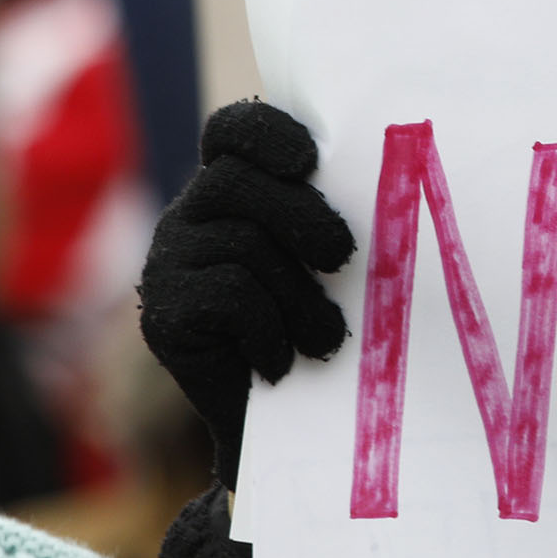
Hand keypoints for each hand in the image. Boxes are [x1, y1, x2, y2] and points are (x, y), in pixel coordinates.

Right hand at [139, 102, 355, 487]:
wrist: (282, 427)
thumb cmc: (321, 329)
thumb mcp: (334, 267)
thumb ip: (336, 217)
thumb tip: (394, 182)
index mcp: (235, 188)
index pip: (233, 130)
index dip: (266, 132)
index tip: (309, 160)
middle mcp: (190, 215)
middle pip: (239, 181)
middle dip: (303, 218)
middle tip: (342, 259)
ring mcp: (168, 261)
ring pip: (244, 245)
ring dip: (300, 299)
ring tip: (322, 338)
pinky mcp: (162, 312)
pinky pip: (229, 296)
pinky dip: (270, 332)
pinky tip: (280, 362)